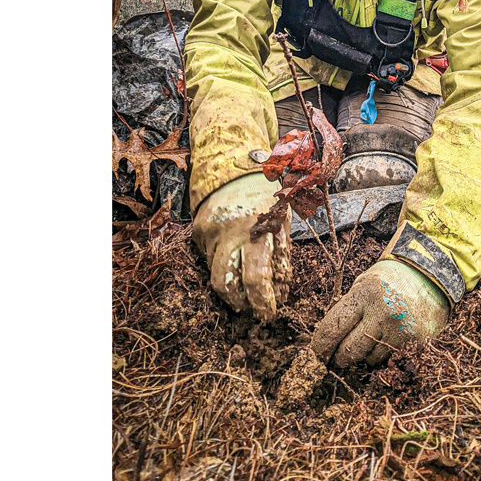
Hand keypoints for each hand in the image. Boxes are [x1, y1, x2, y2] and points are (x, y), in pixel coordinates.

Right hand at [192, 173, 290, 320]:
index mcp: (255, 230)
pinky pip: (209, 261)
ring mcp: (209, 234)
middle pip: (227, 284)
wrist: (231, 167)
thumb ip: (282, 254)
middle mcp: (228, 234)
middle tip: (253, 308)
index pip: (255, 277)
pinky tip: (235, 259)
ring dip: (232, 288)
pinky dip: (225, 267)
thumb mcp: (282, 219)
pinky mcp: (197, 234)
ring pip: (216, 275)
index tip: (269, 312)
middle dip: (241, 303)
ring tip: (247, 289)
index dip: (262, 301)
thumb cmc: (264, 195)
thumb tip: (280, 290)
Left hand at [311, 260, 448, 367]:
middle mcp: (382, 312)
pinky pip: (389, 358)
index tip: (316, 353)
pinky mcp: (415, 342)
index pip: (333, 328)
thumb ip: (347, 309)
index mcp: (364, 294)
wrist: (430, 275)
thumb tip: (327, 340)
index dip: (321, 345)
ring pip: (369, 358)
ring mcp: (400, 329)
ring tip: (371, 336)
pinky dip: (383, 353)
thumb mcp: (364, 284)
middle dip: (339, 357)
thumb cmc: (389, 280)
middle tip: (337, 357)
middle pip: (349, 351)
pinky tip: (387, 338)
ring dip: (364, 353)